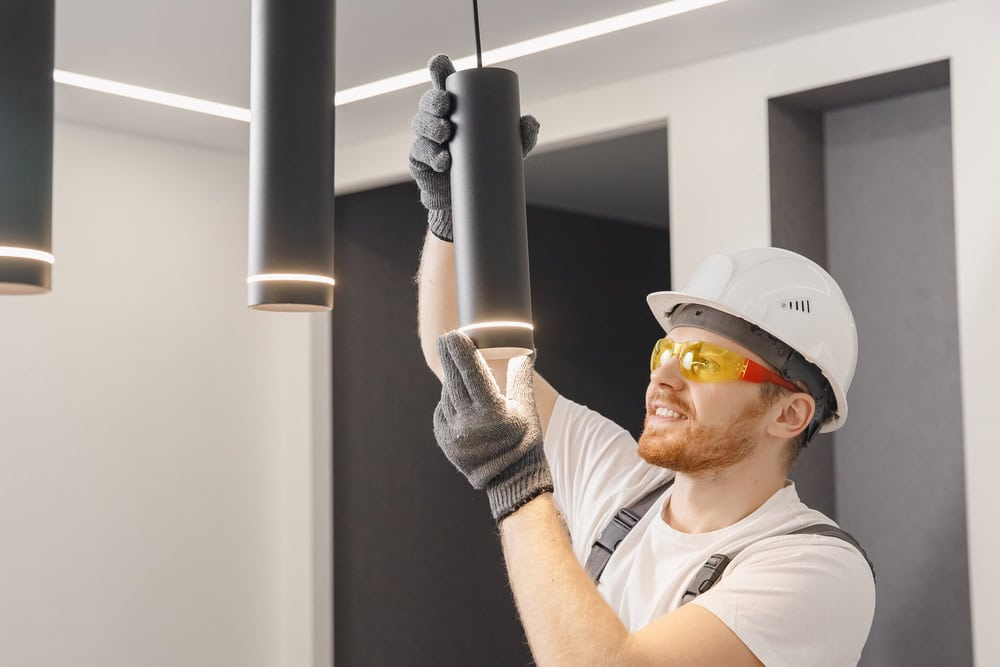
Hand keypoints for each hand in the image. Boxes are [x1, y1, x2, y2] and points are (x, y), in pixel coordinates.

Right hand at [408, 54, 540, 241]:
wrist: (466, 199)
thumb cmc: (486, 165)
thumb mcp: (507, 149)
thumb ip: (520, 135)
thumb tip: (530, 122)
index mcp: (455, 108)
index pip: (444, 83)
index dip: (438, 69)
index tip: (439, 62)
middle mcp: (436, 119)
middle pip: (428, 102)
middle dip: (433, 101)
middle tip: (446, 106)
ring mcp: (425, 140)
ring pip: (420, 125)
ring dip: (430, 127)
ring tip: (444, 134)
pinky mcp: (419, 161)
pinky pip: (419, 154)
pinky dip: (431, 156)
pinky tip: (442, 159)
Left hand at [433, 331, 551, 521]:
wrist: (510, 479)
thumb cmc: (523, 440)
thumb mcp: (526, 408)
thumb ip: (521, 377)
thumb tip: (527, 350)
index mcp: (492, 411)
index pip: (472, 373)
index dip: (461, 351)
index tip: (454, 334)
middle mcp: (469, 422)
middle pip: (454, 379)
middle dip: (449, 356)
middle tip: (446, 338)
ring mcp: (453, 432)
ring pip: (448, 395)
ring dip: (453, 381)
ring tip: (463, 375)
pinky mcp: (444, 439)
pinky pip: (443, 410)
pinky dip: (450, 401)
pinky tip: (460, 399)